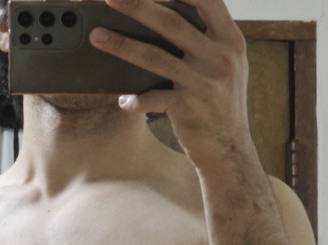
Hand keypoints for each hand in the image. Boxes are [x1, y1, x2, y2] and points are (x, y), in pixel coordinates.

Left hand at [88, 0, 254, 170]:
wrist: (230, 148)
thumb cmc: (222, 102)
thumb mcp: (227, 64)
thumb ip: (207, 39)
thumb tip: (167, 15)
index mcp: (230, 39)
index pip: (206, 0)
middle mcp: (219, 57)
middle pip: (172, 23)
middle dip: (138, 5)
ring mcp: (204, 82)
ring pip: (155, 57)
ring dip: (122, 45)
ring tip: (97, 36)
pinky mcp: (188, 108)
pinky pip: (153, 99)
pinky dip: (135, 99)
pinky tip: (122, 100)